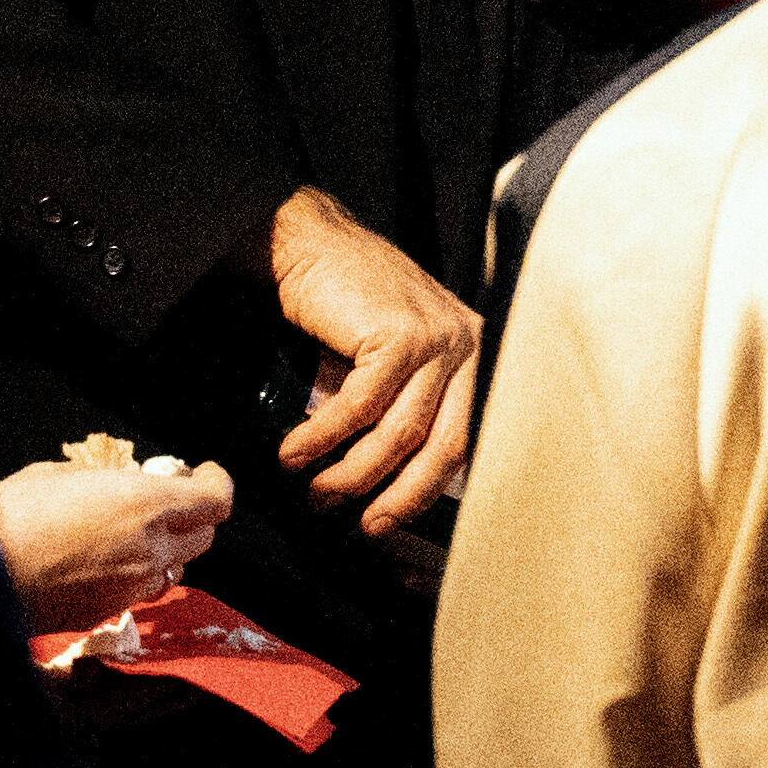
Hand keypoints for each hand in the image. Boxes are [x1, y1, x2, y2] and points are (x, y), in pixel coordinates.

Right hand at [0, 456, 232, 632]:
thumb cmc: (8, 515)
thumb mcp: (56, 475)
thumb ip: (100, 479)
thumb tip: (110, 482)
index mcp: (145, 506)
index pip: (217, 501)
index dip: (217, 483)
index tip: (204, 473)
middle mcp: (149, 551)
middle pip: (204, 536)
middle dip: (192, 516)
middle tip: (166, 500)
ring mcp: (129, 588)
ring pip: (173, 569)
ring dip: (165, 550)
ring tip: (131, 534)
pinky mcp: (104, 613)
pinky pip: (137, 592)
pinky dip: (133, 575)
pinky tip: (100, 563)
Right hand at [266, 184, 483, 530]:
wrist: (310, 244)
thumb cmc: (344, 305)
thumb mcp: (386, 359)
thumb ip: (398, 407)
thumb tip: (383, 484)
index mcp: (472, 356)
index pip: (463, 441)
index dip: (425, 490)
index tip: (388, 520)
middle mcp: (466, 345)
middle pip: (442, 447)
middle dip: (398, 495)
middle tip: (360, 523)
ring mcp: (438, 338)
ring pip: (399, 433)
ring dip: (350, 471)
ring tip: (315, 489)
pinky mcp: (400, 334)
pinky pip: (361, 406)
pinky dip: (323, 437)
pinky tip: (295, 452)